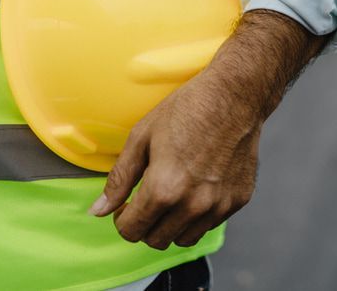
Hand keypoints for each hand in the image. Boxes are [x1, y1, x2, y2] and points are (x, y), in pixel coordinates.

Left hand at [88, 10, 326, 248]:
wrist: (235, 96)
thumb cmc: (187, 109)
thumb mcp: (142, 137)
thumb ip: (119, 179)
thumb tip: (98, 211)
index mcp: (164, 188)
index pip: (131, 230)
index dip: (122, 219)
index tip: (126, 205)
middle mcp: (193, 204)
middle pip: (156, 240)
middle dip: (144, 225)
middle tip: (147, 200)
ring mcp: (218, 205)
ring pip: (184, 238)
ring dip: (171, 224)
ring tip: (172, 195)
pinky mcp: (238, 201)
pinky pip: (209, 224)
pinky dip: (198, 215)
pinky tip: (196, 186)